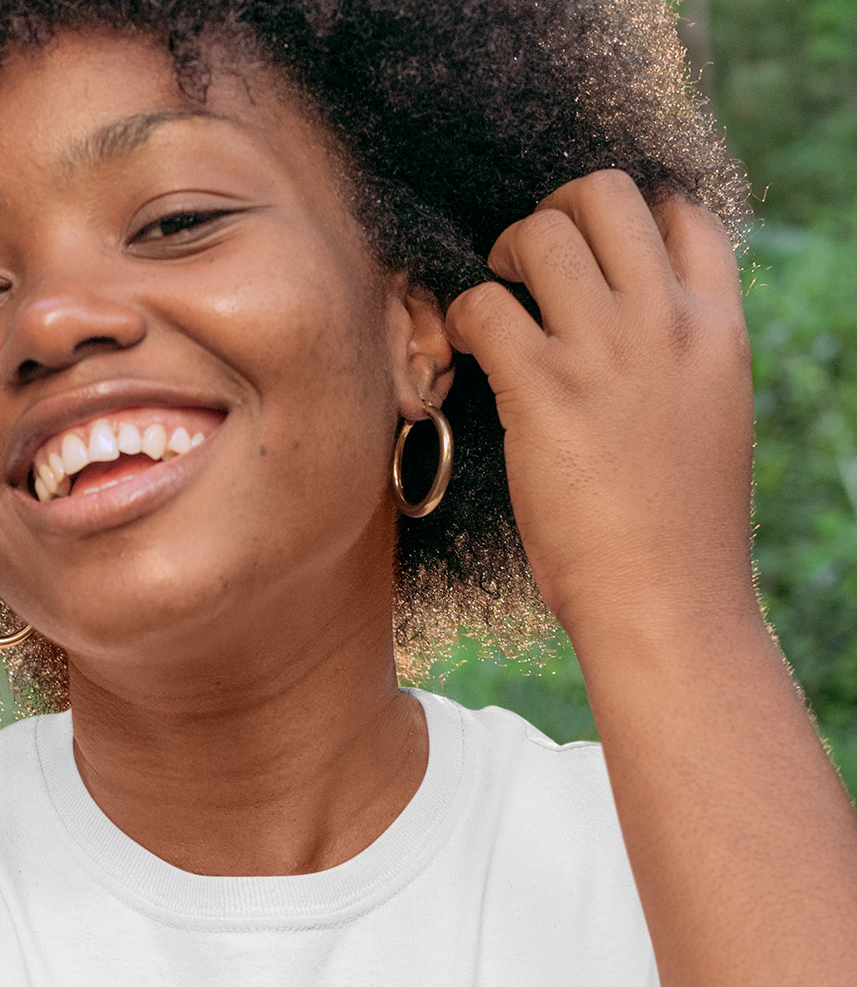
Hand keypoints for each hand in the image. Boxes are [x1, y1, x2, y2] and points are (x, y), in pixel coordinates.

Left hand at [444, 170, 755, 641]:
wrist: (667, 602)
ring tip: (493, 305)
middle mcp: (665, 322)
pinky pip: (484, 307)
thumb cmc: (679, 535)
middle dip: (552, 212)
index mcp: (717, 328)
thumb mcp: (708, 422)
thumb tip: (636, 339)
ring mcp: (605, 352)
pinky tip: (463, 350)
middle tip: (526, 264)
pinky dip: (461, 316)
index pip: (681, 212)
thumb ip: (679, 363)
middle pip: (604, 194)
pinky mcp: (544, 392)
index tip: (590, 248)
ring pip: (541, 232)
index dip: (626, 213)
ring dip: (501, 257)